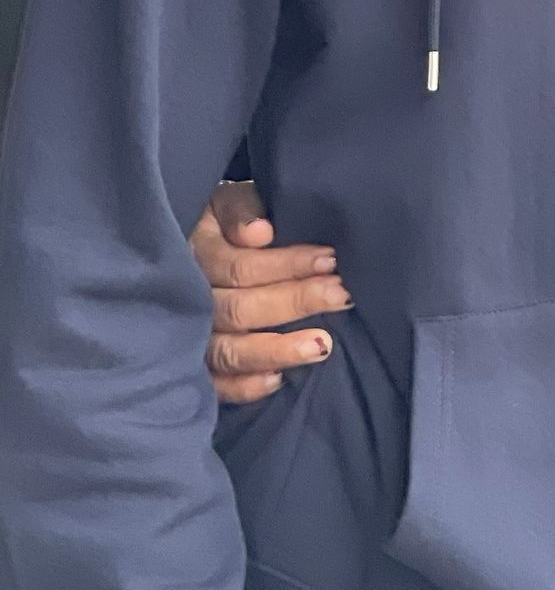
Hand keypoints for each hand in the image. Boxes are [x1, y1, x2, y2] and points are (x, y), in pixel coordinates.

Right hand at [190, 182, 347, 404]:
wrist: (180, 246)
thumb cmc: (218, 223)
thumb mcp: (224, 202)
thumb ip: (240, 210)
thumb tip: (260, 233)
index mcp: (194, 253)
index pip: (240, 267)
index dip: (287, 265)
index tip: (330, 260)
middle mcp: (187, 299)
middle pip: (239, 310)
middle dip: (294, 302)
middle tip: (341, 296)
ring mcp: (186, 337)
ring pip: (227, 351)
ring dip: (276, 350)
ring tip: (322, 346)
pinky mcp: (191, 366)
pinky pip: (213, 386)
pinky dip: (242, 387)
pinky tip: (277, 381)